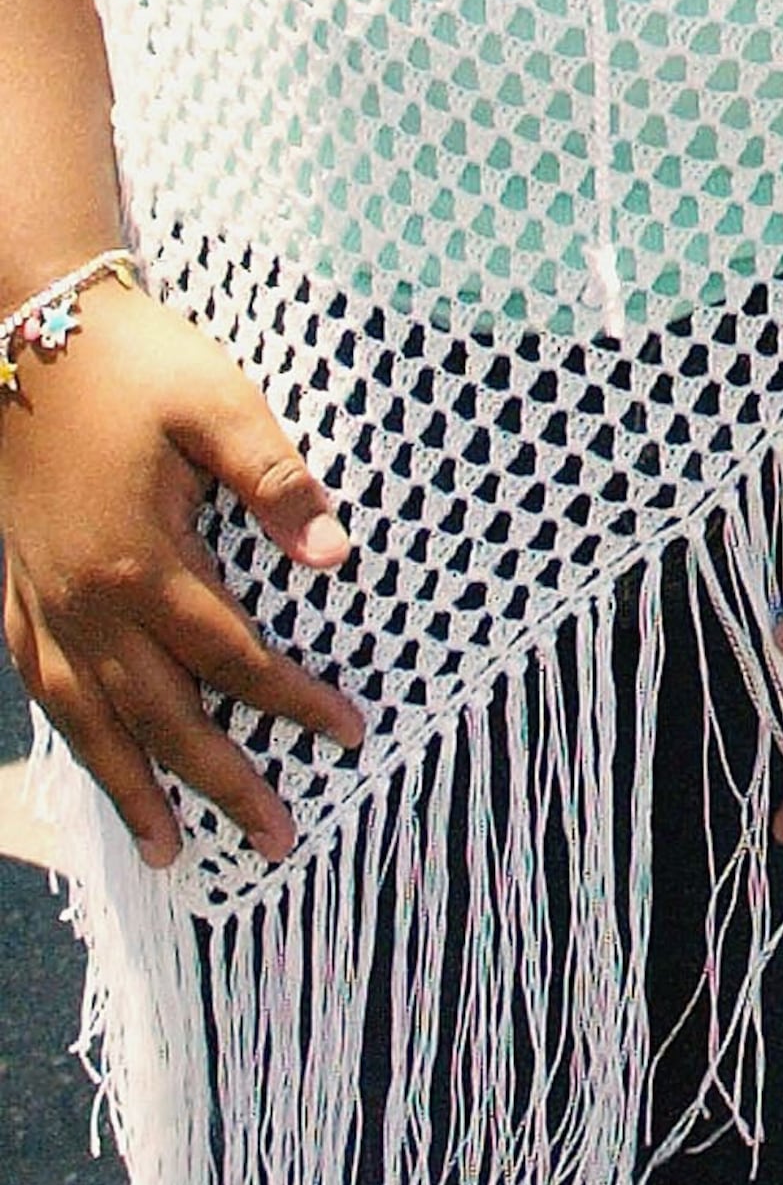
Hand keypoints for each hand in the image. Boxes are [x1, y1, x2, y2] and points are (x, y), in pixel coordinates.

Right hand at [0, 281, 362, 864]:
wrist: (29, 333)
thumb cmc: (137, 363)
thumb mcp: (220, 403)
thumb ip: (276, 481)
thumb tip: (336, 556)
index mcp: (142, 563)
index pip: (231, 657)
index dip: (290, 702)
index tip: (347, 734)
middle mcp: (86, 603)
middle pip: (161, 716)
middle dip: (221, 783)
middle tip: (278, 839)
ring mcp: (42, 605)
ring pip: (89, 723)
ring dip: (132, 790)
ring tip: (169, 852)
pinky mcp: (14, 593)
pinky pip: (42, 689)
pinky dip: (72, 737)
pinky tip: (94, 760)